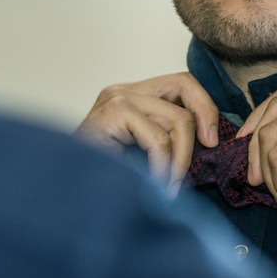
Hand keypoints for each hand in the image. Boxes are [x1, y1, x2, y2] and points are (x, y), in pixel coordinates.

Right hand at [76, 73, 220, 192]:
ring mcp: (116, 99)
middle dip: (205, 120)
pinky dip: (164, 166)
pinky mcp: (112, 113)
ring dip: (182, 158)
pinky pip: (159, 139)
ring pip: (177, 118)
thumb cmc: (101, 178)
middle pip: (184, 85)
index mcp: (131, 97)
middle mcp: (123, 91)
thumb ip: (168, 141)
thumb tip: (211, 144)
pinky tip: (156, 184)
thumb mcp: (144, 154)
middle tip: (206, 156)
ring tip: (171, 185)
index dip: (205, 106)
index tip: (212, 141)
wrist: (64, 194)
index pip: (181, 83)